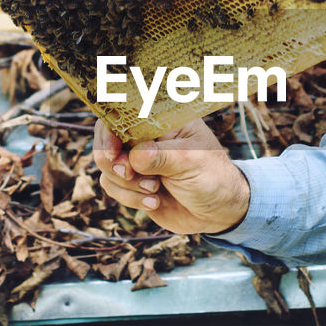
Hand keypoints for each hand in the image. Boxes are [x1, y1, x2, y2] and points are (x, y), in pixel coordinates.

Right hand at [93, 117, 250, 234]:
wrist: (219, 213)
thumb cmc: (213, 178)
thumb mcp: (191, 162)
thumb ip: (161, 157)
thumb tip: (134, 157)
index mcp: (161, 120)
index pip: (124, 112)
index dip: (111, 129)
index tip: (115, 150)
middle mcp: (145, 137)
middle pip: (106, 138)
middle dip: (112, 160)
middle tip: (128, 173)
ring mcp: (137, 160)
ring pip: (106, 166)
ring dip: (127, 183)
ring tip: (154, 190)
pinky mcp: (133, 183)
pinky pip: (112, 187)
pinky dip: (129, 198)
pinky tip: (154, 203)